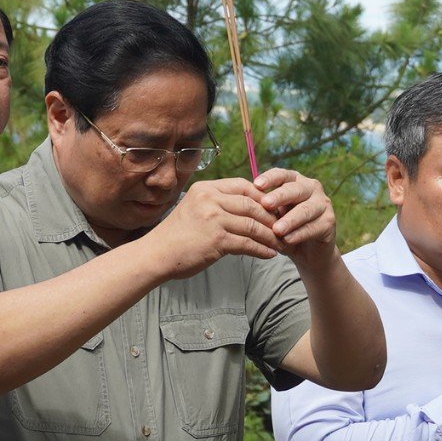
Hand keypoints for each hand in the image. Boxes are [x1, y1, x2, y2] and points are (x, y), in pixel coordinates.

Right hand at [145, 178, 278, 276]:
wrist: (156, 254)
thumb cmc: (177, 235)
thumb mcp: (195, 209)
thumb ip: (217, 204)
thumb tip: (248, 207)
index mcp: (206, 189)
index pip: (243, 186)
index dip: (262, 197)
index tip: (274, 208)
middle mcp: (210, 199)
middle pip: (252, 204)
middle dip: (271, 217)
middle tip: (285, 227)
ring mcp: (213, 218)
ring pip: (253, 224)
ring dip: (271, 236)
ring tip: (281, 243)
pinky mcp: (216, 239)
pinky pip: (248, 243)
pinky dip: (262, 249)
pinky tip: (270, 254)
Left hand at [254, 168, 336, 270]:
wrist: (308, 253)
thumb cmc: (286, 229)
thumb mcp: (273, 217)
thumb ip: (265, 209)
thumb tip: (247, 204)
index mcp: (295, 181)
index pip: (283, 175)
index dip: (270, 178)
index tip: (256, 185)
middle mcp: (311, 188)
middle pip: (296, 189)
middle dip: (280, 196)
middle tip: (266, 204)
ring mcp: (323, 203)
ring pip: (306, 209)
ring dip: (290, 219)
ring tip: (277, 230)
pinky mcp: (330, 221)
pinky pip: (314, 226)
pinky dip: (300, 234)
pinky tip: (288, 240)